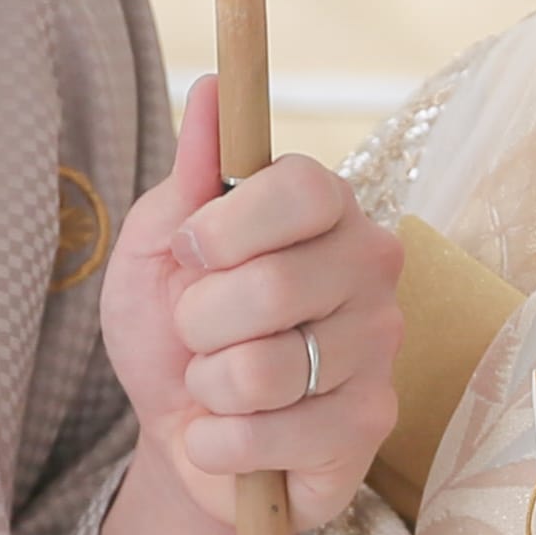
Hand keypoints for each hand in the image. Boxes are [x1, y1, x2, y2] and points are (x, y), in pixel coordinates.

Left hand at [101, 76, 407, 533]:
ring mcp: (380, 347)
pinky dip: (220, 444)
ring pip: (267, 368)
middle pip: (275, 285)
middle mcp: (370, 266)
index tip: (191, 251)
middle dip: (200, 322)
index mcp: (324, 209)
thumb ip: (187, 180)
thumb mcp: (155, 253)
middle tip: (199, 334)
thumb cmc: (173, 337)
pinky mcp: (372, 425)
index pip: (302, 187)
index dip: (230, 225)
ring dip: (208, 387)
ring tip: (216, 387)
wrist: (182, 436)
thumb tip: (211, 90)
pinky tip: (227, 437)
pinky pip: (274, 435)